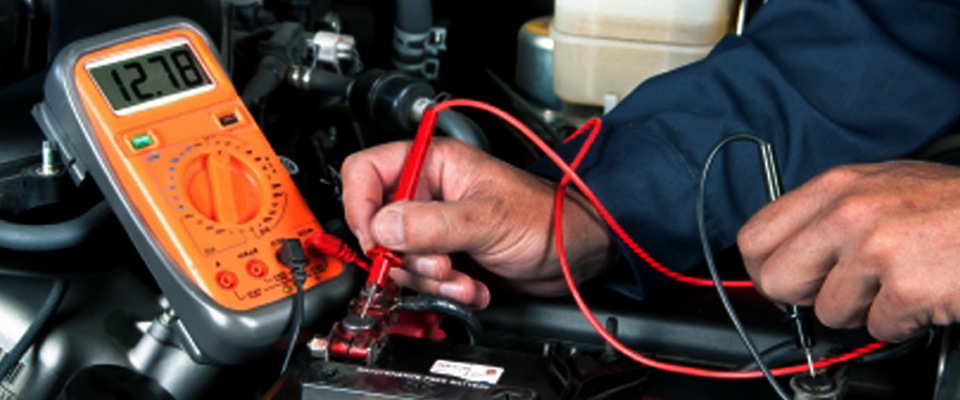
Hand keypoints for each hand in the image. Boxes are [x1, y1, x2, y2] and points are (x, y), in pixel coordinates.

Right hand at [342, 138, 613, 308]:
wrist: (576, 254)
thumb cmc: (546, 217)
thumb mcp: (486, 218)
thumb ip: (430, 224)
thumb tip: (381, 229)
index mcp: (433, 164)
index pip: (365, 172)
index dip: (359, 205)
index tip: (374, 238)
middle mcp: (428, 194)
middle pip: (378, 226)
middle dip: (407, 257)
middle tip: (438, 265)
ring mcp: (435, 228)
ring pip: (399, 260)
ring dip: (431, 280)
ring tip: (463, 279)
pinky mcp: (446, 258)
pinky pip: (423, 281)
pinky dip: (446, 292)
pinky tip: (473, 287)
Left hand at [738, 161, 959, 340]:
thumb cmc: (952, 206)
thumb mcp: (880, 187)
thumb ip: (828, 214)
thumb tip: (784, 251)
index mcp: (835, 187)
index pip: (755, 236)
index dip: (764, 268)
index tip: (784, 279)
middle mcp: (848, 213)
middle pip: (777, 281)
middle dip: (805, 296)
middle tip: (840, 288)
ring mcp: (876, 249)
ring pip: (828, 312)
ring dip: (863, 310)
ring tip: (896, 282)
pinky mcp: (906, 286)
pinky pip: (877, 328)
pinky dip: (900, 322)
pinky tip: (922, 294)